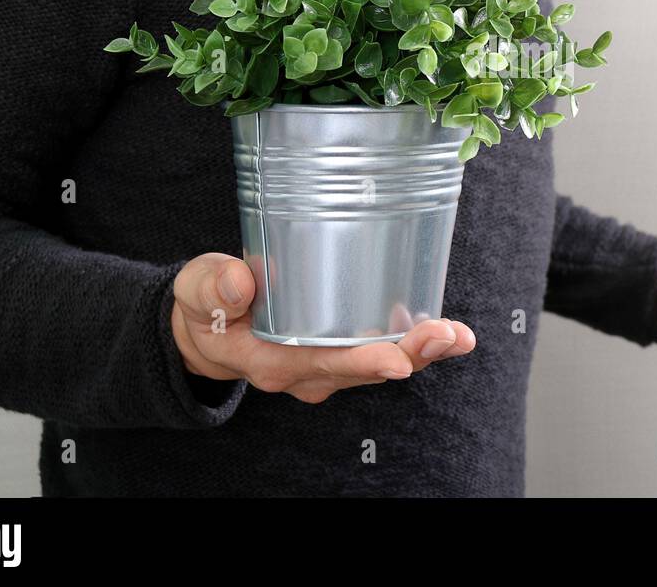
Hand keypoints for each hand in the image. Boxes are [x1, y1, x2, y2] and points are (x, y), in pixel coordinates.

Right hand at [171, 253, 475, 403]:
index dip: (361, 362)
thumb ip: (213, 287)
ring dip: (423, 351)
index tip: (396, 361)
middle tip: (448, 336)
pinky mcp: (341, 350)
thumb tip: (240, 285)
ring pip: (383, 365)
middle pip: (366, 370)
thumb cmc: (208, 307)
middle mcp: (308, 371)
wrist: (210, 327)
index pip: (323, 364)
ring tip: (459, 336)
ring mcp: (328, 365)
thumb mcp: (197, 291)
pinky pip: (384, 352)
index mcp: (273, 361)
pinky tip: (449, 332)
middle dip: (411, 355)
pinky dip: (416, 343)